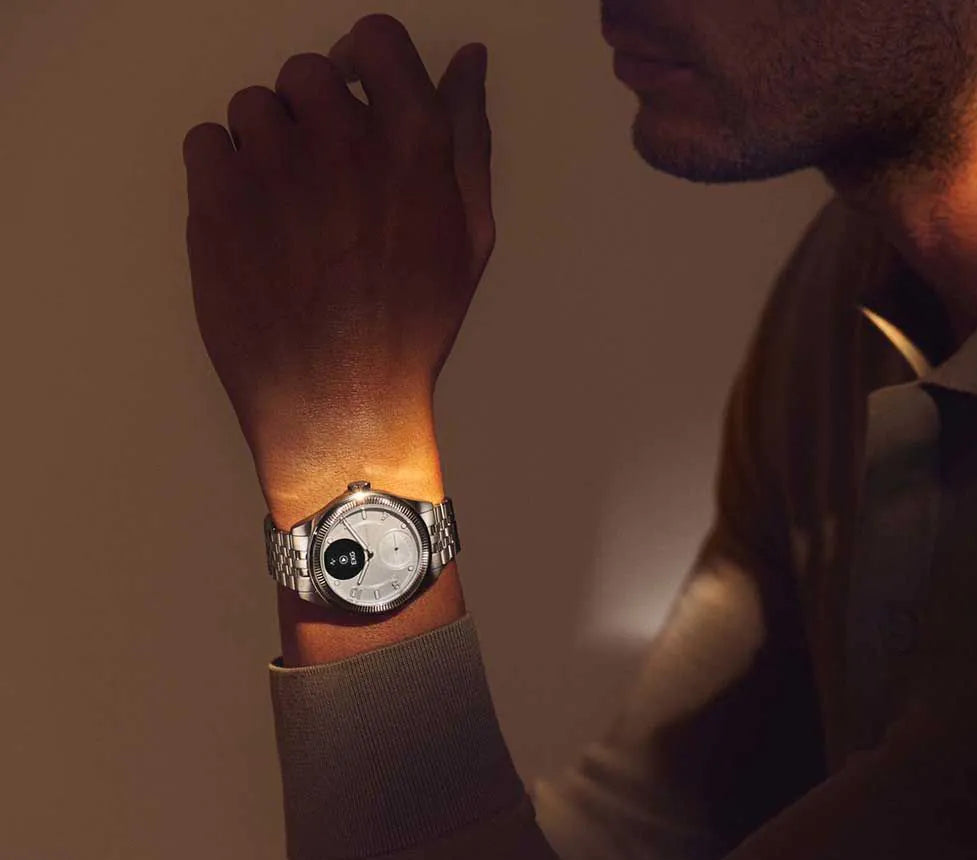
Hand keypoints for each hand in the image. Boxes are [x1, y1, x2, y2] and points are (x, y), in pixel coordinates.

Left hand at [181, 14, 494, 508]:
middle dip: (314, 115)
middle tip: (323, 179)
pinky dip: (224, 171)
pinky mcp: (216, 200)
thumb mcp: (468, 236)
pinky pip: (207, 142)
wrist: (340, 403)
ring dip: (268, 145)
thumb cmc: (410, 328)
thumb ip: (467, 136)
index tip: (356, 93)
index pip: (375, 38)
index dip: (363, 61)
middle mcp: (339, 139)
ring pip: (253, 107)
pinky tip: (252, 223)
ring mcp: (272, 167)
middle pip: (307, 71)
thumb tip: (467, 62)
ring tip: (288, 213)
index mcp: (412, 143)